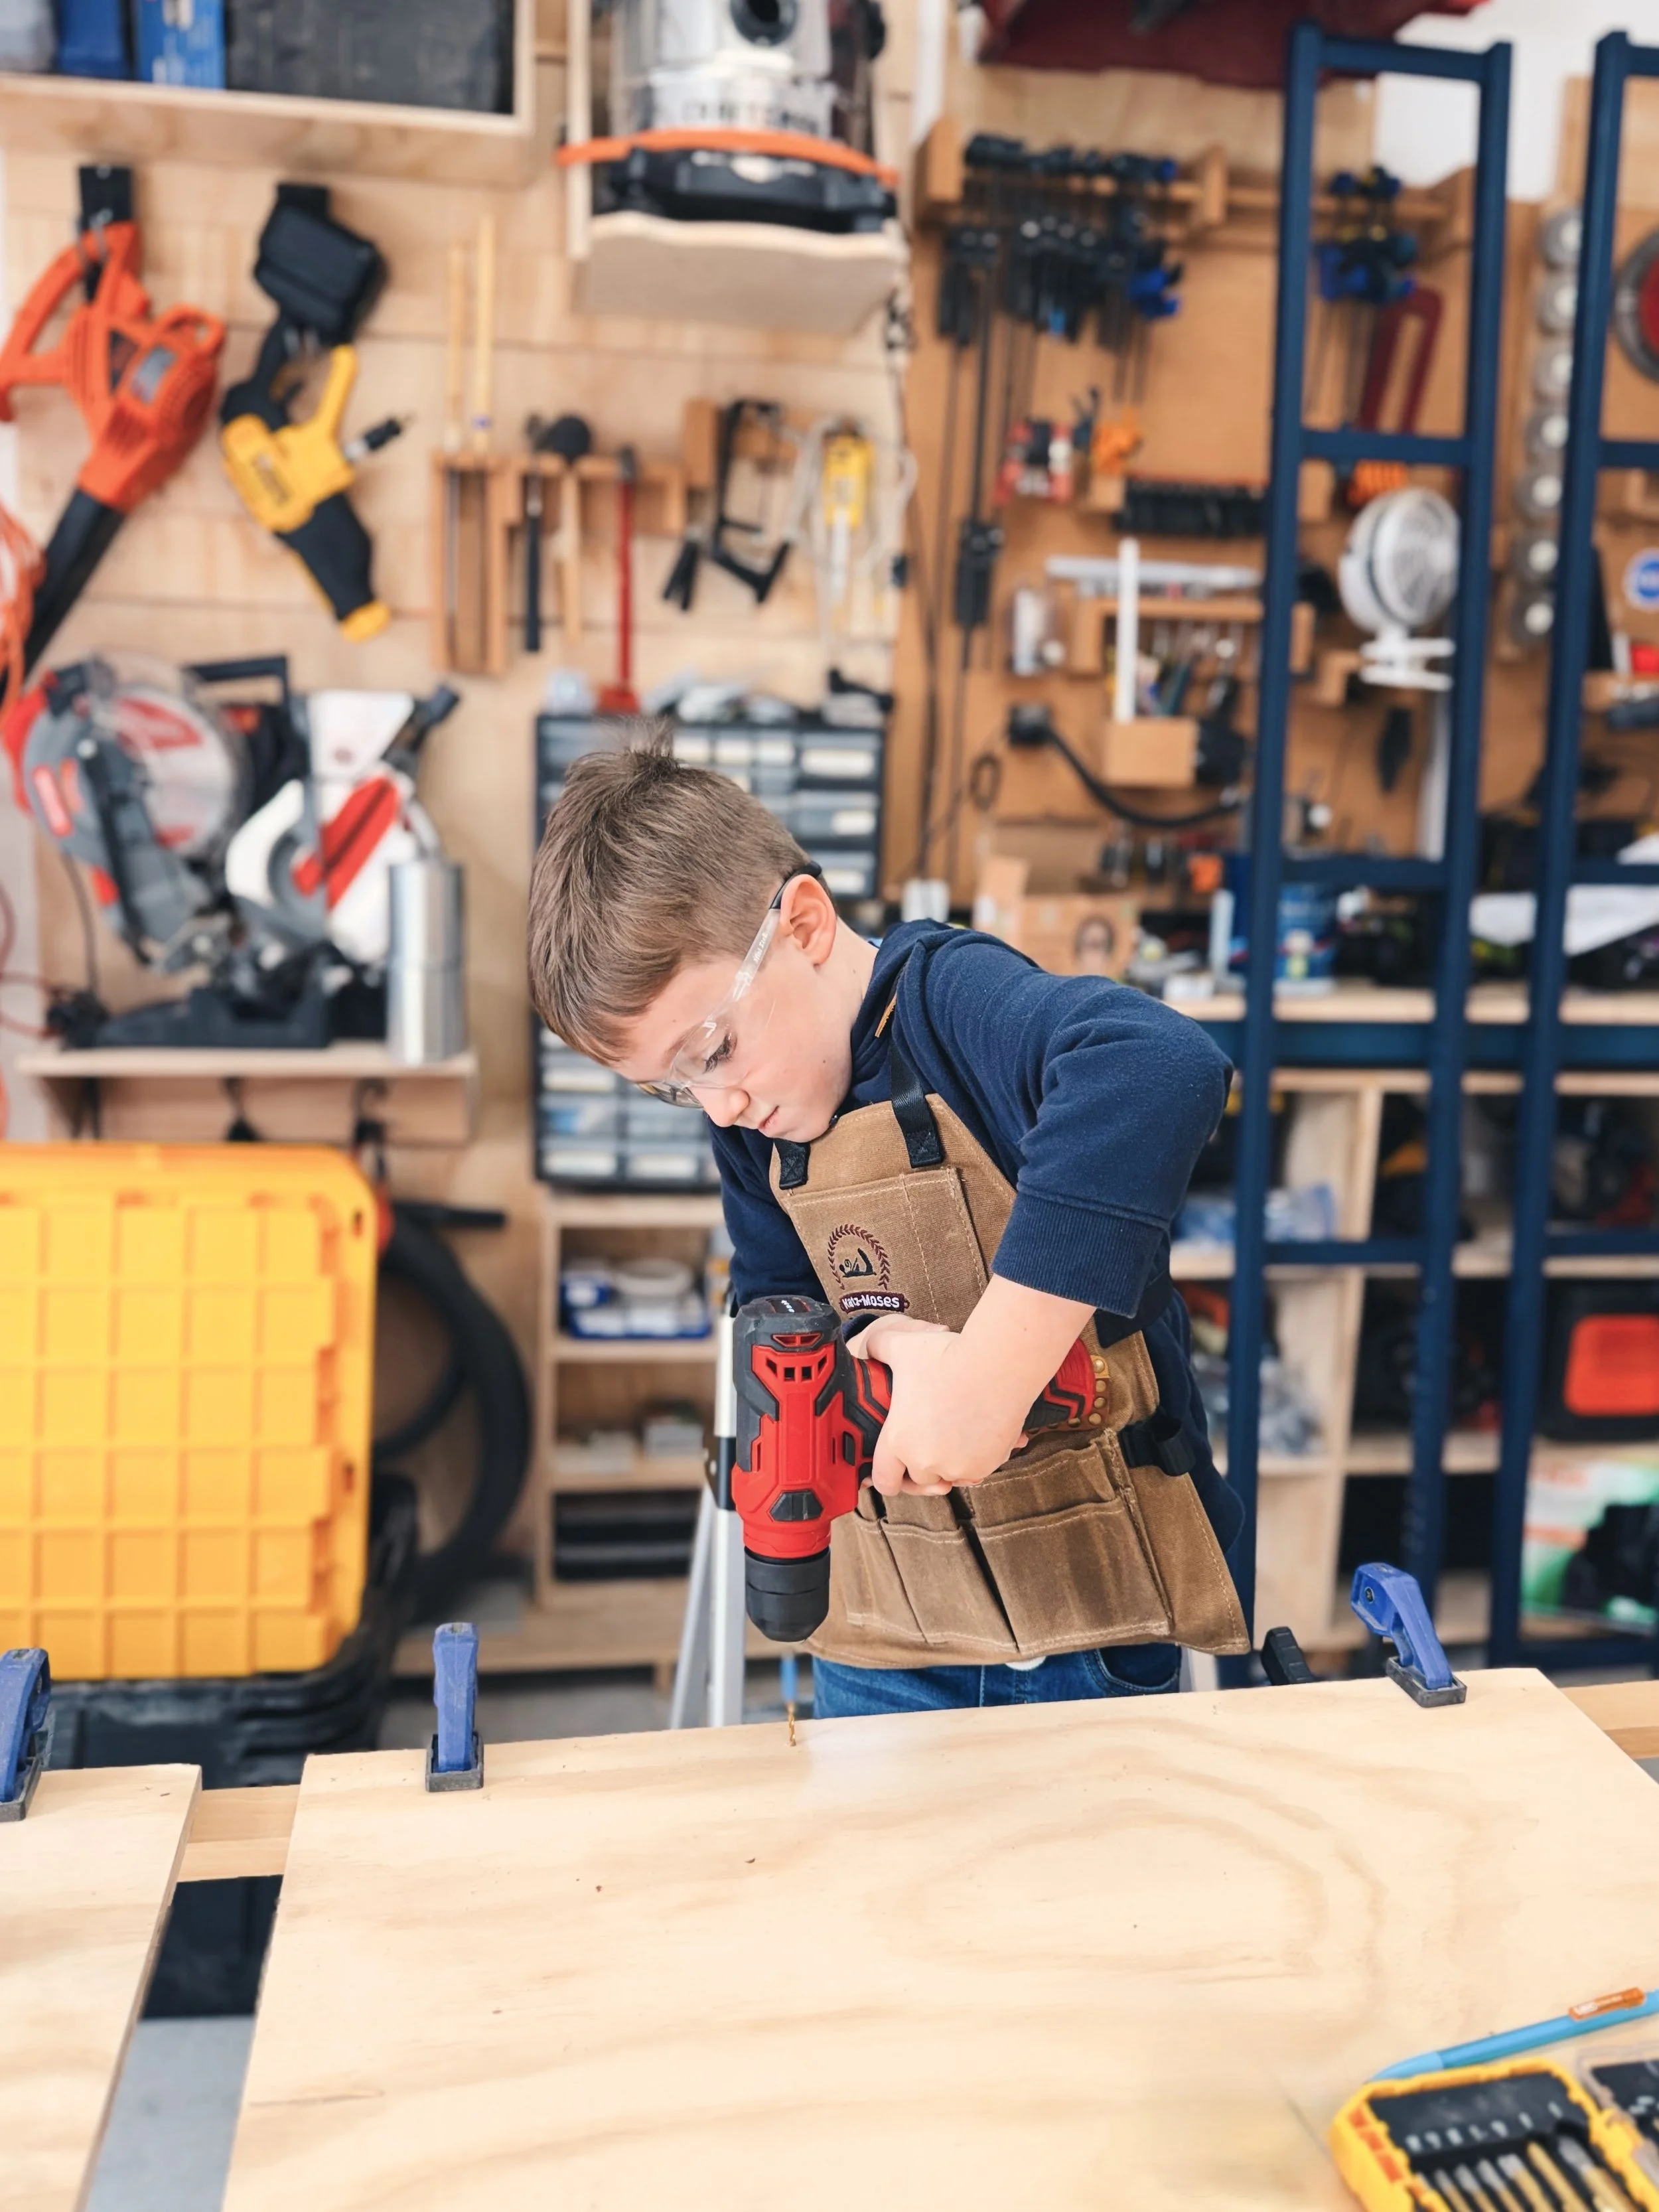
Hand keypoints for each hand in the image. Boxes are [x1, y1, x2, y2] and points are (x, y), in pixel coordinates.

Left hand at [854, 1315, 1030, 1496]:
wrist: (997, 1365)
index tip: (894, 1470)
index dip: (887, 1478)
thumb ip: (878, 1347)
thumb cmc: (950, 1357)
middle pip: (919, 1477)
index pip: (884, 1481)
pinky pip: (976, 1471)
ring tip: (953, 1434)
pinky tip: (975, 1434)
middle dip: (922, 1463)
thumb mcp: (902, 1348)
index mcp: (899, 1440)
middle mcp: (926, 1460)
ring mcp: (958, 1466)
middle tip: (929, 1440)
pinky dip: (975, 1458)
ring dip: (950, 1462)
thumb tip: (870, 1348)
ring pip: (950, 1475)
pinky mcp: (986, 1465)